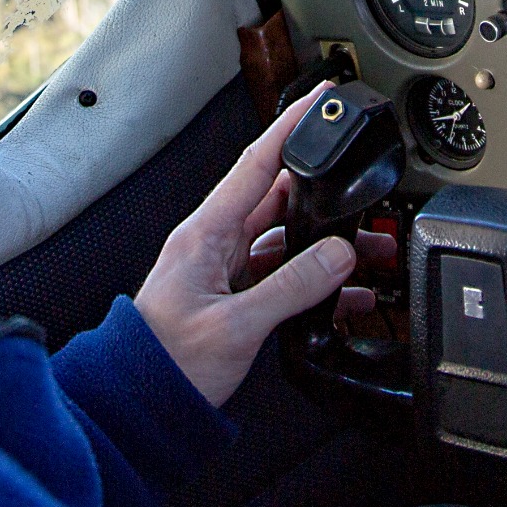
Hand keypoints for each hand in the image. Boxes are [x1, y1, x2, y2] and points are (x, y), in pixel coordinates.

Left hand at [133, 82, 393, 407]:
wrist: (137, 406)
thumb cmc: (163, 364)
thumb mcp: (234, 325)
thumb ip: (290, 287)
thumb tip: (338, 256)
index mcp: (205, 234)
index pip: (257, 164)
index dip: (291, 127)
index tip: (320, 100)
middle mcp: (214, 244)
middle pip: (279, 199)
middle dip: (324, 192)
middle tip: (362, 185)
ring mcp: (223, 271)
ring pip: (285, 240)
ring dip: (326, 242)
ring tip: (370, 250)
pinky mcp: (233, 299)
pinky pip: (281, 275)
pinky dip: (315, 281)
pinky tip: (345, 294)